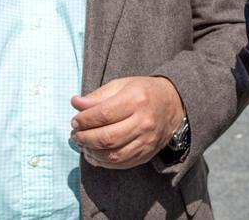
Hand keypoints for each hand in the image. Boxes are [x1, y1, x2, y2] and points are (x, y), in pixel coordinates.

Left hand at [70, 76, 185, 169]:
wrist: (173, 105)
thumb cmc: (143, 92)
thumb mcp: (121, 85)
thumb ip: (97, 96)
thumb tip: (76, 103)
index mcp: (136, 99)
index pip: (104, 114)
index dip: (85, 120)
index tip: (75, 121)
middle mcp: (144, 122)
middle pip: (107, 137)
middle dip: (85, 138)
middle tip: (76, 135)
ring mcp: (147, 140)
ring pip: (113, 155)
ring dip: (92, 152)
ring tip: (83, 144)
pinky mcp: (147, 153)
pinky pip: (121, 164)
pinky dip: (104, 162)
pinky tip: (95, 154)